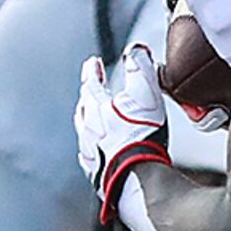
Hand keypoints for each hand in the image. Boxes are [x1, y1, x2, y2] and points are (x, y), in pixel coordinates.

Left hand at [75, 37, 169, 225]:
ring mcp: (90, 153)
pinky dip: (92, 150)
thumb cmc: (142, 137)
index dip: (92, 70)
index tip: (92, 63)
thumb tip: (136, 51)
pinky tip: (96, 153)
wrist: (138, 179)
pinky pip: (89, 158)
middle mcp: (88, 130)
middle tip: (92, 90)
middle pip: (83, 108)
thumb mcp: (146, 93)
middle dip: (88, 96)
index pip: (90, 82)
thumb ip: (141, 68)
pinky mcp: (96, 174)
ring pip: (83, 133)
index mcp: (97, 108)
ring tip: (93, 120)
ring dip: (88, 123)